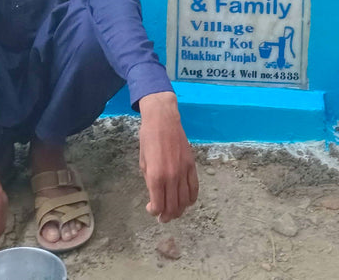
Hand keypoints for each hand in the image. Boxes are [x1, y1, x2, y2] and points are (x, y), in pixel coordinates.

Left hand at [137, 92, 197, 222]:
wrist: (163, 120)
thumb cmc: (148, 139)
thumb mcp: (143, 162)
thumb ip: (150, 181)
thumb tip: (155, 196)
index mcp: (156, 176)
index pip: (158, 205)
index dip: (154, 212)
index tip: (152, 210)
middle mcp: (171, 177)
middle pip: (173, 207)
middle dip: (167, 216)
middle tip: (163, 218)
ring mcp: (184, 172)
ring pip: (185, 201)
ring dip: (180, 210)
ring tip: (174, 212)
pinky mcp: (192, 166)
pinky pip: (195, 189)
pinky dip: (192, 199)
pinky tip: (187, 202)